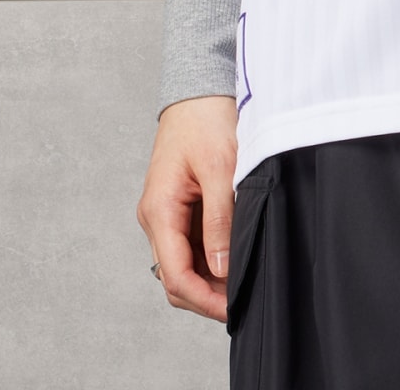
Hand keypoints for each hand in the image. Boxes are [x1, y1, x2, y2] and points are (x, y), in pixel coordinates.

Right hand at [136, 94, 239, 320]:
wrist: (198, 89)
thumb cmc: (206, 120)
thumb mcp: (219, 167)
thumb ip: (219, 219)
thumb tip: (220, 268)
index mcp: (159, 210)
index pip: (174, 275)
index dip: (203, 299)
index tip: (233, 309)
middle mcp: (156, 217)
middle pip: (175, 276)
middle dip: (205, 295)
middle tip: (242, 303)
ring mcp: (166, 213)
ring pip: (182, 263)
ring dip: (209, 278)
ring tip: (242, 284)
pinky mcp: (179, 206)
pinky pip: (190, 244)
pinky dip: (210, 258)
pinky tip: (234, 258)